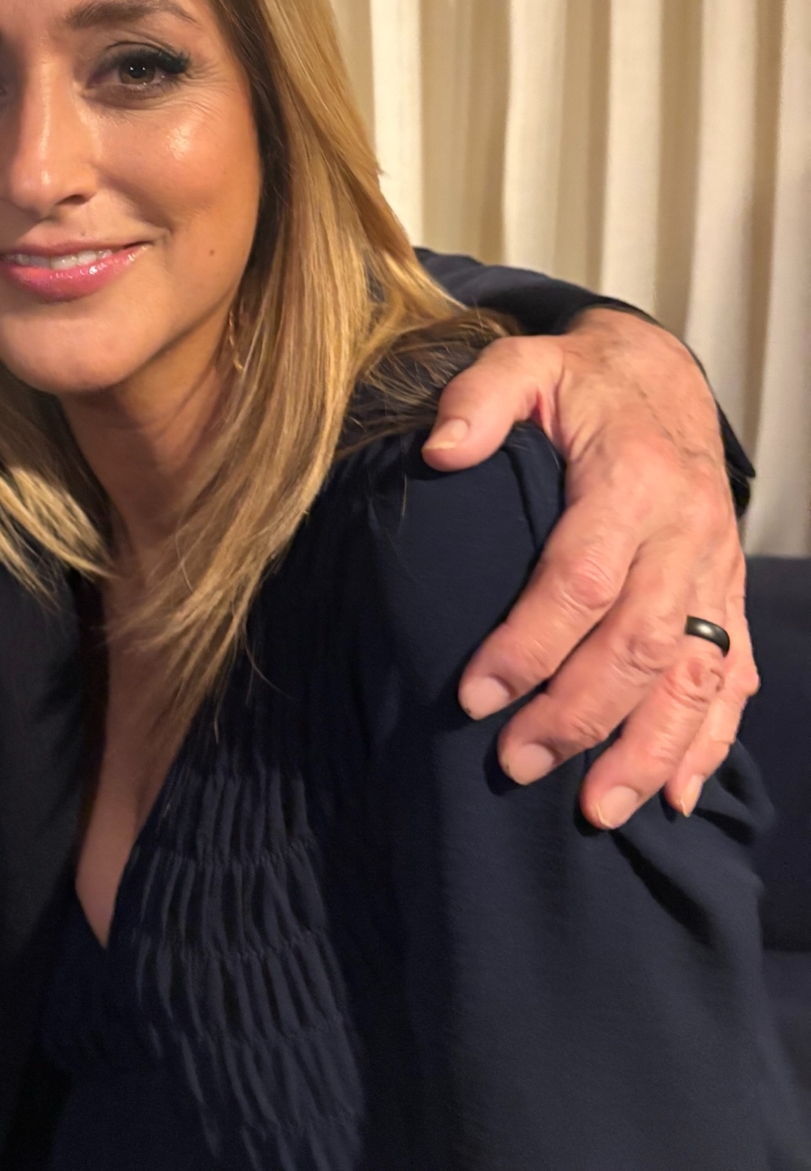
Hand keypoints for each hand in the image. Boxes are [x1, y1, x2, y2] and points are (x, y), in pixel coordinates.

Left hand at [424, 309, 755, 829]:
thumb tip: (439, 452)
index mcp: (631, 480)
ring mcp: (717, 570)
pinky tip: (675, 794)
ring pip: (696, 676)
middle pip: (638, 644)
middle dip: (579, 716)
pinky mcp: (730, 596)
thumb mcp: (522, 363)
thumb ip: (477, 399)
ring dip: (649, 750)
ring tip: (597, 810)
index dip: (529, 645)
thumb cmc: (579, 381)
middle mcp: (686, 533)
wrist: (663, 376)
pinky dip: (709, 741)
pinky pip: (733, 677)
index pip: (580, 580)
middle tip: (516, 765)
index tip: (473, 695)